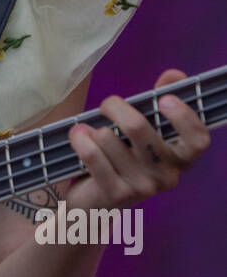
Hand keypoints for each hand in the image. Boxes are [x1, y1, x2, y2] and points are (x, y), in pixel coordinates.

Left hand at [65, 68, 211, 213]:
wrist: (96, 202)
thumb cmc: (123, 157)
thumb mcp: (143, 130)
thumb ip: (158, 102)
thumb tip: (174, 74)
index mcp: (180, 158)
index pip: (198, 139)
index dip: (185, 117)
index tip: (164, 99)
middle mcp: (167, 175)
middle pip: (139, 128)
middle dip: (115, 107)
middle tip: (107, 104)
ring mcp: (143, 188)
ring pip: (109, 138)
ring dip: (93, 128)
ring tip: (88, 130)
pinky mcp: (116, 194)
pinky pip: (93, 155)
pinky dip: (80, 139)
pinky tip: (78, 135)